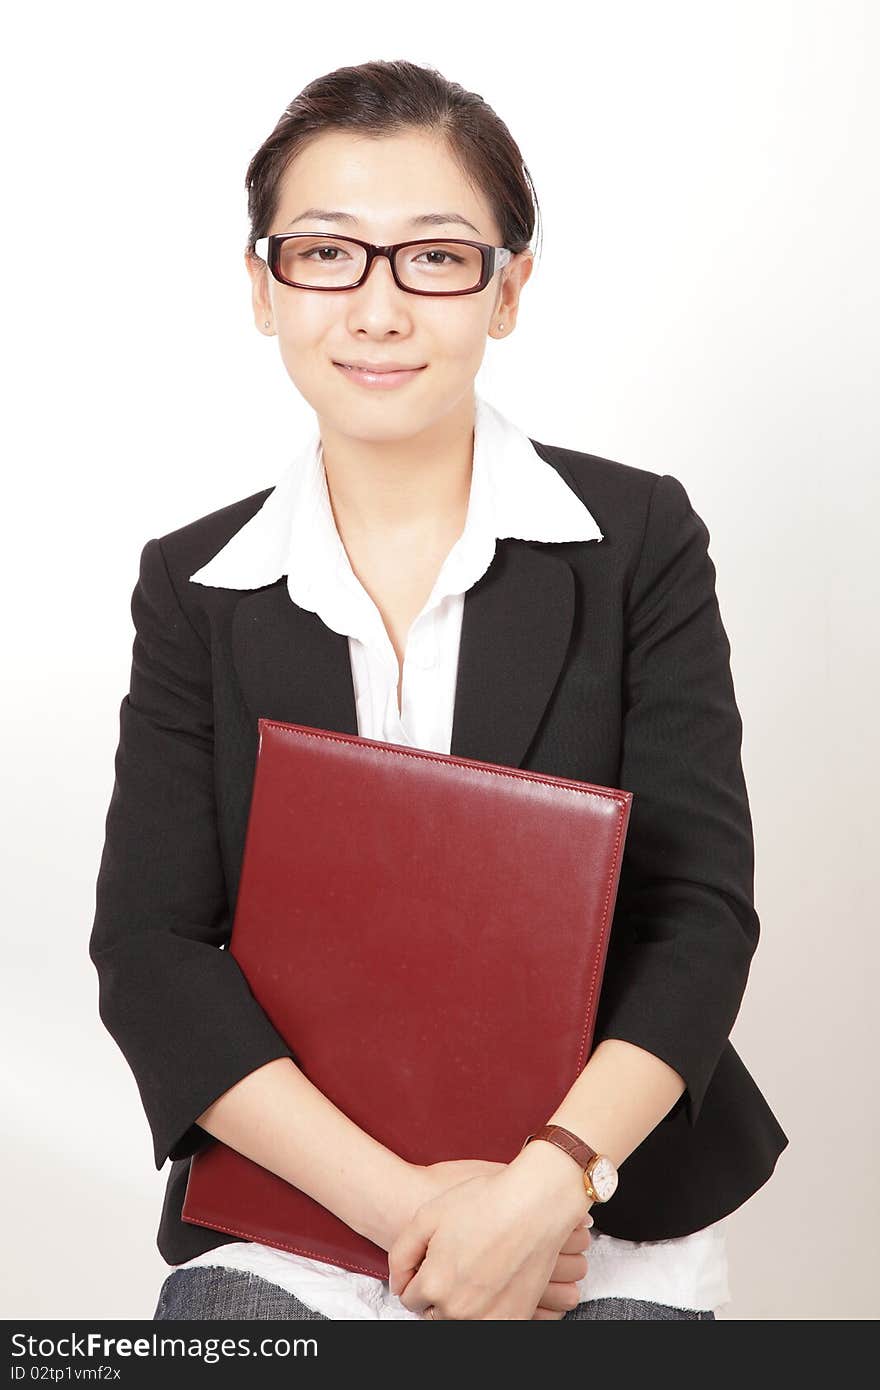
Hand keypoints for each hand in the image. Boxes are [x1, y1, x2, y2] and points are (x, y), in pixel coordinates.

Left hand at [387, 1164, 588, 1319]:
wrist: (535, 1205)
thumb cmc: (483, 1203)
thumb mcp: (427, 1216)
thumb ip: (400, 1256)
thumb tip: (397, 1285)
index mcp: (433, 1286)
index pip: (409, 1298)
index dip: (419, 1275)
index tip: (434, 1259)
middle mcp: (458, 1310)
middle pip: (433, 1313)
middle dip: (437, 1292)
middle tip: (456, 1262)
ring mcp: (488, 1319)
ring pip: (459, 1321)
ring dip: (460, 1303)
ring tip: (475, 1268)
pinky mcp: (515, 1320)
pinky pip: (488, 1322)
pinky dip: (488, 1309)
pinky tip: (494, 1280)